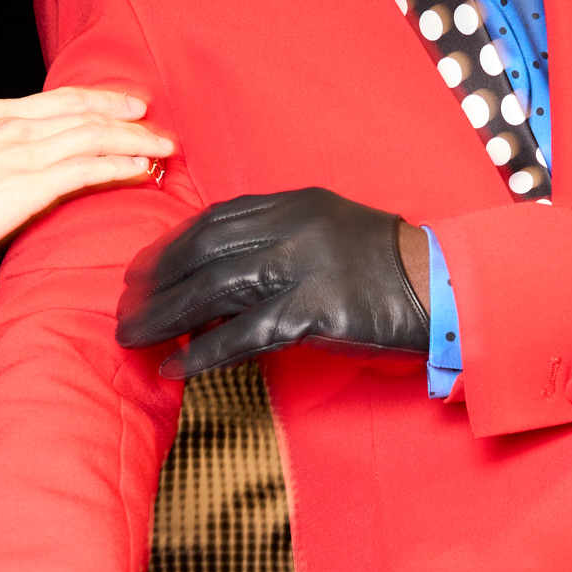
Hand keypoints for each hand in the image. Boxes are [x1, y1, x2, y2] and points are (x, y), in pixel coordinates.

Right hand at [0, 89, 173, 281]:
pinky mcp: (29, 185)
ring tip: (164, 147)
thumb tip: (15, 174)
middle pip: (83, 111)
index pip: (57, 101)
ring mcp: (21, 153)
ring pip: (93, 136)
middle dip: (125, 114)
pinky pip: (88, 169)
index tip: (122, 104)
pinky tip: (142, 169)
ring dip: (135, 139)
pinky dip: (120, 165)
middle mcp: (9, 126)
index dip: (95, 100)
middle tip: (155, 120)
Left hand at [115, 188, 429, 377]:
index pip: (212, 219)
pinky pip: (245, 334)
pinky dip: (203, 353)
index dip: (167, 247)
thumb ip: (280, 240)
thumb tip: (222, 273)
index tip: (138, 273)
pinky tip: (176, 368)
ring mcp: (305, 266)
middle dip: (154, 282)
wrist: (449, 288)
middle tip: (122, 310)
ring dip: (164, 316)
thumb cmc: (389, 268)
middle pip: (202, 250)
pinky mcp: (317, 310)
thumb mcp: (331, 233)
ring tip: (131, 339)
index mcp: (295, 203)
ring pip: (213, 289)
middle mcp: (293, 226)